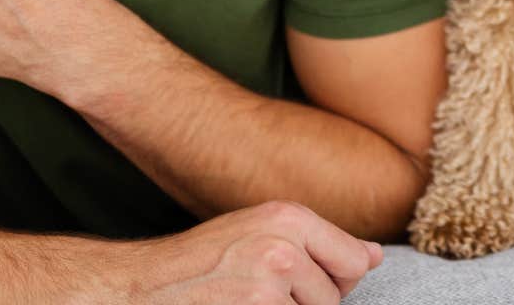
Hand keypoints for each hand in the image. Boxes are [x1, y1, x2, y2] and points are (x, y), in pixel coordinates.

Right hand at [132, 201, 383, 304]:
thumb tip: (374, 256)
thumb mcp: (258, 235)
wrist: (139, 289)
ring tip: (242, 303)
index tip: (294, 283)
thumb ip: (318, 244)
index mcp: (288, 217)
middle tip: (253, 294)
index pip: (356, 260)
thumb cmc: (199, 266)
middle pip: (336, 297)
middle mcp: (284, 245)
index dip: (332, 280)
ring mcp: (270, 283)